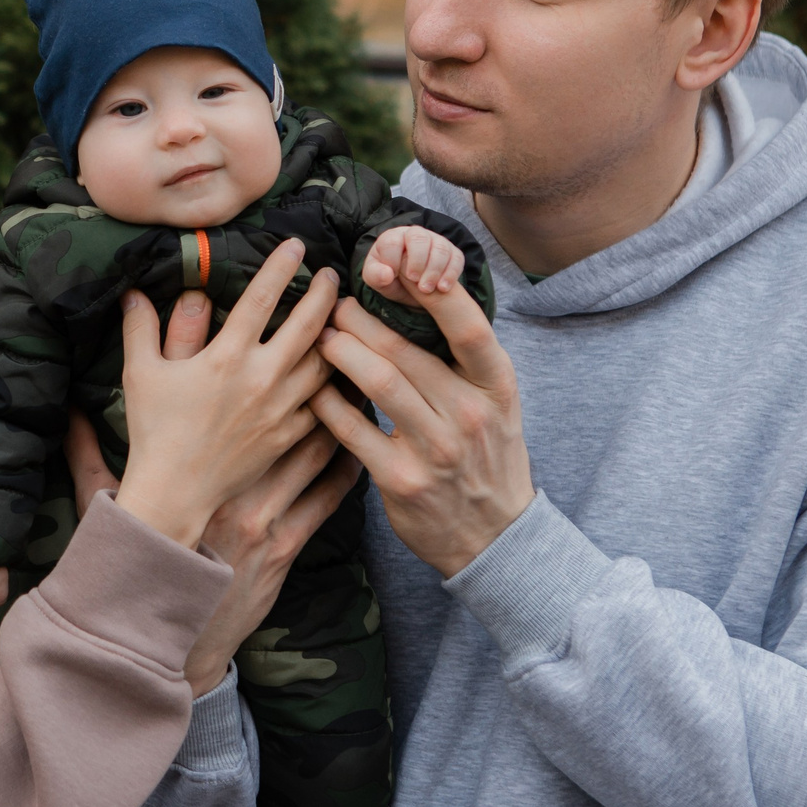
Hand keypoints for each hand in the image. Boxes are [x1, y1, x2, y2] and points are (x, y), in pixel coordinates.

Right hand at [112, 241, 335, 551]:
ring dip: (336, 336)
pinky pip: (324, 406)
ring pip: (324, 364)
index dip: (281, 266)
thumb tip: (133, 292)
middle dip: (323, 294)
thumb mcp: (141, 374)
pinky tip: (343, 373)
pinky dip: (337, 386)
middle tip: (331, 275)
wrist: (175, 491)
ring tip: (342, 319)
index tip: (297, 246)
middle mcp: (261, 378)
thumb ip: (141, 329)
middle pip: (307, 325)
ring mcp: (280, 409)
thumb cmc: (154, 432)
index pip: (261, 298)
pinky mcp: (288, 437)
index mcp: (226, 356)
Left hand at [312, 281, 532, 578]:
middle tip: (332, 305)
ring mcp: (436, 449)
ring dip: (339, 353)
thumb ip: (463, 361)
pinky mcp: (402, 480)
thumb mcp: (494, 405)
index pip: (467, 326)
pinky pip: (353, 431)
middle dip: (360, 320)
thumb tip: (418, 299)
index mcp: (495, 386)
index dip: (431, 292)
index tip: (396, 269)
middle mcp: (469, 414)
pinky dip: (327, 405)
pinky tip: (311, 390)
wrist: (495, 536)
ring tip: (319, 337)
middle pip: (406, 349)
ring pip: (378, 382)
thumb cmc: (487, 458)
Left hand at [362, 225, 465, 310]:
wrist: (409, 287)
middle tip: (414, 281)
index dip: (393, 259)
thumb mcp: (376, 280)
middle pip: (419, 238)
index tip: (393, 276)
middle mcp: (415, 234)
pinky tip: (442, 288)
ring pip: (440, 248)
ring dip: (434, 270)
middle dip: (417, 261)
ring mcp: (436, 241)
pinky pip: (456, 258)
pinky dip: (450, 274)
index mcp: (392, 237)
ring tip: (427, 289)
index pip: (392, 241)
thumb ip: (375, 275)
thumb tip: (387, 274)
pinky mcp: (452, 252)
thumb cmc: (389, 278)